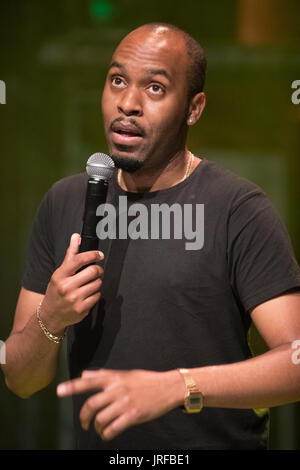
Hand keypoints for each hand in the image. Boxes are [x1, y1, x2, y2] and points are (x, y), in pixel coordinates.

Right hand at [40, 233, 103, 333]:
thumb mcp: (59, 272)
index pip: (79, 260)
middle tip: (96, 271)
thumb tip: (76, 237)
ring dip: (97, 282)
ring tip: (89, 284)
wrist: (50, 315)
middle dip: (98, 270)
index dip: (93, 255)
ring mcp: (75, 299)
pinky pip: (98, 296)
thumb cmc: (56, 291)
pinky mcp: (82, 309)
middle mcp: (67, 287)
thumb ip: (70, 255)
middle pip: (93, 271)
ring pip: (97, 283)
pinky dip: (96, 293)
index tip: (99, 255)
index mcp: (60, 276)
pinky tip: (87, 294)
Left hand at [56, 368, 184, 440]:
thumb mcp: (125, 374)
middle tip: (84, 423)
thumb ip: (104, 374)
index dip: (72, 386)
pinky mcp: (133, 414)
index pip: (89, 381)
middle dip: (84, 417)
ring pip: (101, 418)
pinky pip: (113, 428)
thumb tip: (85, 374)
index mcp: (114, 378)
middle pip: (91, 404)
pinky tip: (107, 434)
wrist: (168, 387)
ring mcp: (125, 402)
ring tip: (99, 429)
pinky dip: (106, 434)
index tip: (59, 391)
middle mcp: (117, 389)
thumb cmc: (146, 380)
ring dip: (97, 427)